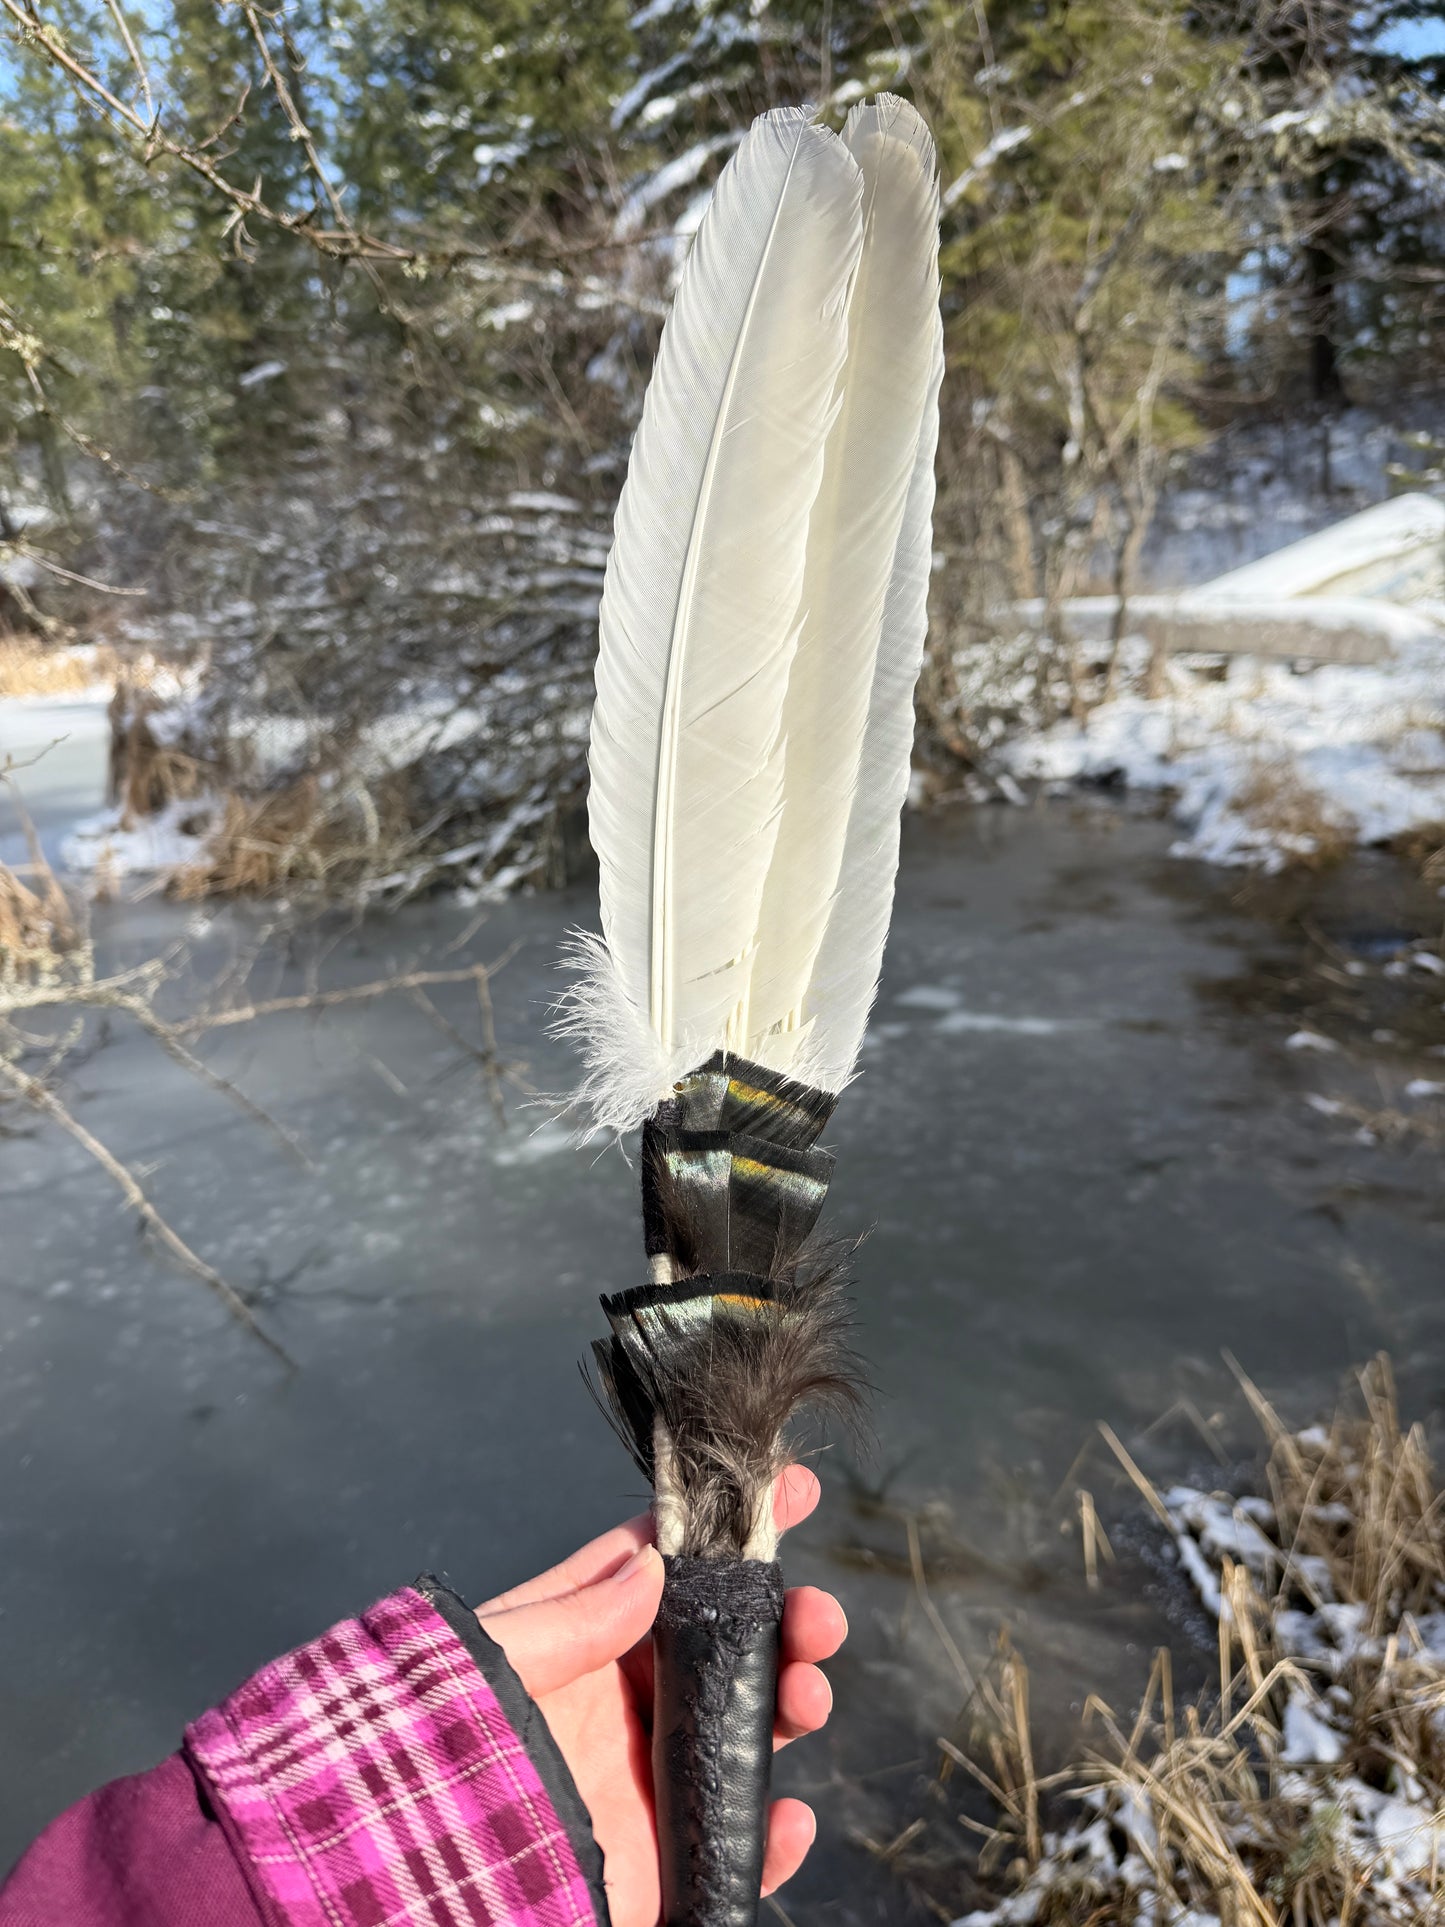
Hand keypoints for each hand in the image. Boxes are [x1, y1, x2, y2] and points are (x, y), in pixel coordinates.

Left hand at [476, 1466, 845, 1926]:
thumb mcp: (496, 1662)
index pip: (673, 1564)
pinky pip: (736, 1841)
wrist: (417, 1875)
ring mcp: (652, 1775)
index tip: (792, 1487)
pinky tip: (786, 1814)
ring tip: (806, 1695)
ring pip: (750, 1726)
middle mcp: (630, 1699)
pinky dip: (775, 1833)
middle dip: (786, 1619)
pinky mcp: (664, 1856)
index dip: (732, 1523)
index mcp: (589, 1636)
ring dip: (794, 1701)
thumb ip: (574, 1615)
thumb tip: (653, 1565)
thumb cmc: (435, 1748)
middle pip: (731, 1642)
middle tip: (816, 1618)